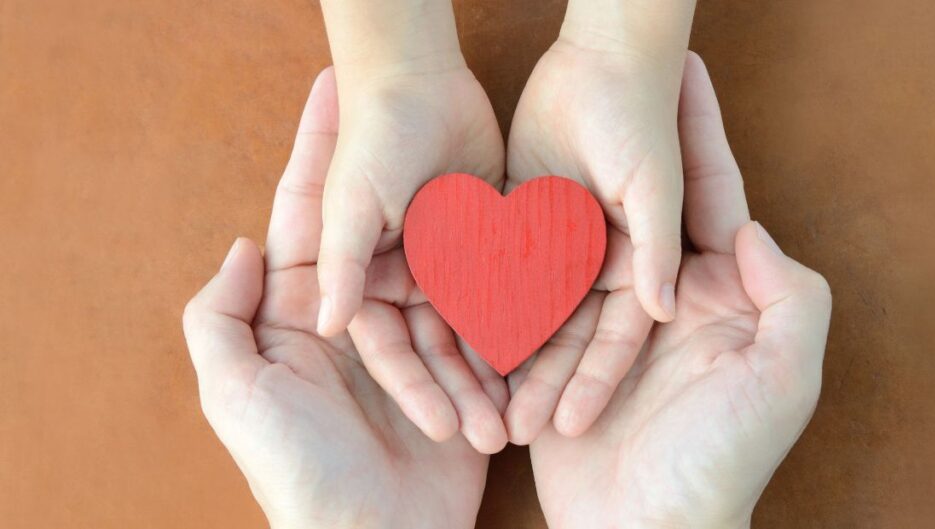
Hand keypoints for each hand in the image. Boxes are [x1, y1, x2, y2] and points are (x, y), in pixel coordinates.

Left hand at [183, 71, 489, 528]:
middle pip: (385, 237)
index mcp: (299, 316)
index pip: (306, 219)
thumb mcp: (233, 393)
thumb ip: (221, 316)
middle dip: (405, 177)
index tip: (334, 92)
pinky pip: (476, 336)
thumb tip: (243, 240)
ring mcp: (408, 352)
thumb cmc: (295, 471)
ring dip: (460, 249)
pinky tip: (515, 268)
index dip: (316, 153)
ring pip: (439, 282)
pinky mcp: (455, 382)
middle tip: (433, 117)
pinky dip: (493, 314)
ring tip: (489, 192)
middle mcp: (354, 324)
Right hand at [314, 1, 508, 451]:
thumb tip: (325, 324)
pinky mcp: (486, 241)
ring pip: (473, 328)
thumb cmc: (370, 138)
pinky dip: (522, 322)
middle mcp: (406, 280)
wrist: (416, 78)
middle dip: (460, 393)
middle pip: (434, 349)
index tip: (442, 427)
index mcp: (365, 279)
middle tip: (492, 436)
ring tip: (520, 417)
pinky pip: (507, 289)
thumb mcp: (349, 205)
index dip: (413, 388)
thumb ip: (340, 264)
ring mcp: (447, 263)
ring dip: (493, 371)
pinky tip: (545, 360)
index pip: (388, 347)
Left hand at [504, 13, 695, 439]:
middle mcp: (597, 264)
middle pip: (568, 335)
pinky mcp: (522, 221)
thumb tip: (665, 310)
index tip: (567, 425)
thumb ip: (658, 248)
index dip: (594, 381)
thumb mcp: (654, 187)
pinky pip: (498, 270)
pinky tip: (458, 345)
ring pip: (530, 310)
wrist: (603, 59)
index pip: (615, 337)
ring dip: (509, 355)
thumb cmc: (640, 119)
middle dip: (543, 382)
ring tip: (482, 406)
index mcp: (638, 264)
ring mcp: (558, 245)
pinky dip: (481, 303)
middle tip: (513, 431)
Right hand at [527, 53, 831, 527]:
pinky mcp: (566, 357)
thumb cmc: (726, 460)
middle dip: (616, 148)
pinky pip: (542, 305)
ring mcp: (613, 327)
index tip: (686, 75)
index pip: (713, 199)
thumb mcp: (782, 380)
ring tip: (529, 151)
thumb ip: (788, 298)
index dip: (702, 134)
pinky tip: (497, 230)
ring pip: (579, 253)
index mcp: (724, 293)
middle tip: (590, 90)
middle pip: (636, 212)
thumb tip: (751, 225)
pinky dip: (521, 279)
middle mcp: (667, 300)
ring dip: (559, 210)